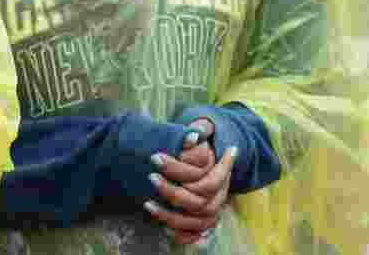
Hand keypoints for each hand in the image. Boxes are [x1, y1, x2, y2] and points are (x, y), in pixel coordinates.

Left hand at [147, 121, 235, 245]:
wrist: (207, 163)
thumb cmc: (198, 147)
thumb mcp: (200, 135)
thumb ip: (198, 132)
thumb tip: (194, 135)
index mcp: (221, 177)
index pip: (204, 179)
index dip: (177, 169)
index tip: (155, 157)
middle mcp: (220, 198)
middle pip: (198, 203)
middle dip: (171, 191)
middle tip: (150, 177)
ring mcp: (212, 213)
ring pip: (195, 222)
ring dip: (170, 215)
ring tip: (148, 204)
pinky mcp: (202, 225)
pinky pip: (193, 236)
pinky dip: (179, 235)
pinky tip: (161, 227)